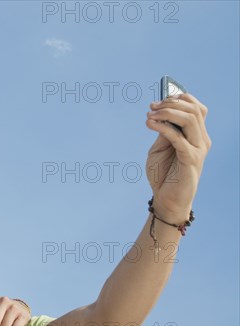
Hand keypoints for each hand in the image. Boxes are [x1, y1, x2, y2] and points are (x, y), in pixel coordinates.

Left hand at [145, 93, 210, 221]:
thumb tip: (161, 113)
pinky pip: (178, 138)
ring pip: (190, 119)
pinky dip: (163, 127)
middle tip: (152, 107)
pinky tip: (150, 124)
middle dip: (171, 103)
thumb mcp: (160, 148)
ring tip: (150, 115)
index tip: (157, 101)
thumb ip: (164, 132)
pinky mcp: (191, 160)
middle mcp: (201, 140)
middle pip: (194, 110)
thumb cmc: (163, 175)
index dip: (179, 99)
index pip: (196, 108)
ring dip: (167, 113)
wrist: (166, 200)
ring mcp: (198, 149)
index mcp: (195, 135)